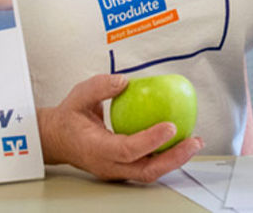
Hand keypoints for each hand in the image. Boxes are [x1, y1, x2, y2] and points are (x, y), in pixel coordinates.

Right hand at [38, 74, 202, 181]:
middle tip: (194, 140)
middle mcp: (108, 165)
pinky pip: (148, 165)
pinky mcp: (124, 168)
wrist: (56, 139)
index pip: (126, 150)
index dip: (150, 141)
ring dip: (175, 159)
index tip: (170, 126)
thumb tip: (124, 82)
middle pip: (145, 170)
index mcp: (95, 149)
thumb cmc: (69, 117)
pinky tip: (182, 140)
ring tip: (195, 141)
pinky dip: (167, 155)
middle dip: (174, 158)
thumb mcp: (78, 95)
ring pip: (150, 171)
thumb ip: (99, 87)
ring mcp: (117, 170)